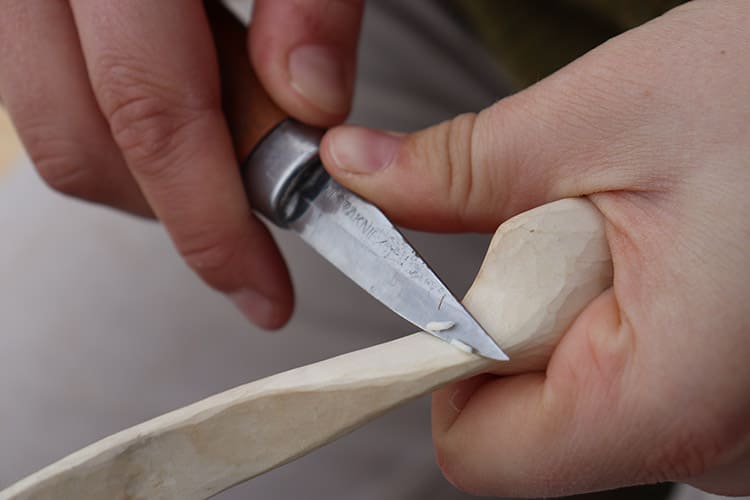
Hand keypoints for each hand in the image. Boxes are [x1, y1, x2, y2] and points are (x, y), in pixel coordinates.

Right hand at [0, 0, 363, 327]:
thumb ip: (314, 6)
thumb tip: (312, 102)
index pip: (152, 115)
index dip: (211, 221)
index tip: (262, 286)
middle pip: (83, 144)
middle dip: (179, 211)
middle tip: (251, 231)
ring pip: (56, 132)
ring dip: (147, 175)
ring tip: (221, 161)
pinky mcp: (26, 17)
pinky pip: (50, 98)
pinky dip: (117, 133)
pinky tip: (180, 115)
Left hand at [321, 0, 749, 495]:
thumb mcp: (612, 116)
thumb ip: (466, 166)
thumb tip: (361, 169)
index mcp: (671, 398)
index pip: (478, 450)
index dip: (440, 367)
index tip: (445, 300)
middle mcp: (723, 447)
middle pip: (534, 420)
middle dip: (529, 320)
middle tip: (593, 232)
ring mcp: (741, 433)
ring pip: (594, 399)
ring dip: (588, 313)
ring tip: (665, 239)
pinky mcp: (748, 403)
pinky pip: (651, 384)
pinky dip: (640, 322)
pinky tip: (693, 262)